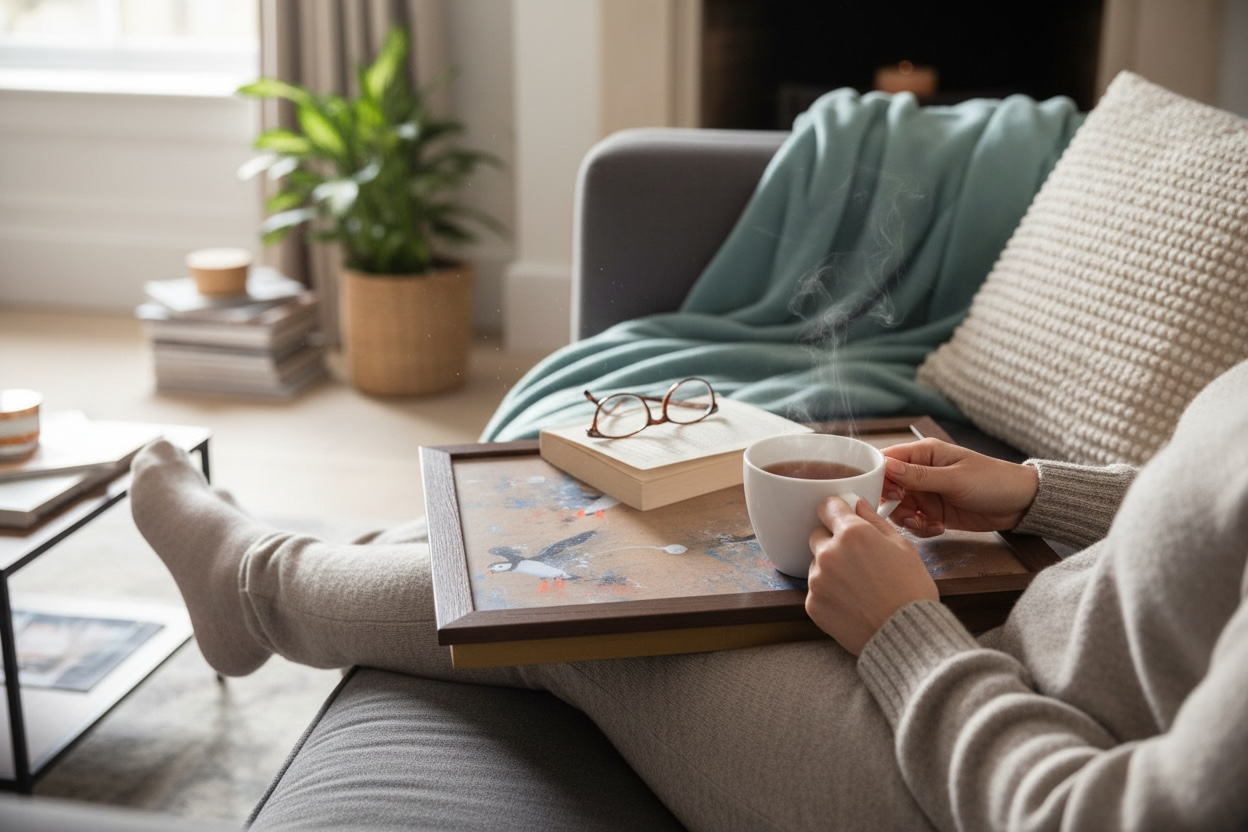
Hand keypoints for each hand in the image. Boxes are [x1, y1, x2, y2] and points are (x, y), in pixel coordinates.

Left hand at [806, 496, 937, 654]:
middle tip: (857, 559)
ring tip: (858, 586)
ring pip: (816, 564)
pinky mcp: (812, 604)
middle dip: (833, 542)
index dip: (836, 511)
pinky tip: (852, 602)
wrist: (906, 637)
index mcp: (852, 533)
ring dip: (830, 569)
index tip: (840, 517)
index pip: (827, 507)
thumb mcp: (903, 547)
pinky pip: (816, 589)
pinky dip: (829, 593)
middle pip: (818, 536)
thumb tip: (859, 505)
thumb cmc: (911, 591)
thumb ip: (875, 522)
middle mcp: (829, 553)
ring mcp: (817, 580)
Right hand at [881, 438, 1038, 537]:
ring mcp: (926, 493)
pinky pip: (914, 521)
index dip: (877, 477)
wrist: (1020, 504)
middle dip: (892, 504)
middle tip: (907, 514)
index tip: (882, 495)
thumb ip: (918, 476)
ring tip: (924, 524)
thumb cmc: (992, 481)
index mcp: (923, 454)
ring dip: (906, 519)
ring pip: (898, 507)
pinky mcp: (933, 512)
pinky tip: (937, 528)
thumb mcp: (954, 479)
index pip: (886, 460)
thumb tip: (885, 466)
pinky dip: (920, 528)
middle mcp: (920, 472)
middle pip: (887, 487)